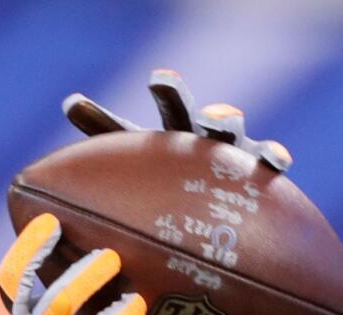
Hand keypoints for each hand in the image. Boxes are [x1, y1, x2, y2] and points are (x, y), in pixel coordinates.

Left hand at [62, 68, 293, 171]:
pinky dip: (272, 157)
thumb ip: (105, 130)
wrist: (221, 209)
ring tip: (213, 120)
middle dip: (176, 97)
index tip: (155, 77)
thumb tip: (68, 99)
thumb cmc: (173, 181)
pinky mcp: (258, 174)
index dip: (161, 90)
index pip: (166, 105)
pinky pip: (267, 162)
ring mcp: (231, 152)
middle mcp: (201, 134)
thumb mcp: (138, 158)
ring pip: (227, 130)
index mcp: (175, 130)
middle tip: (161, 81)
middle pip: (188, 111)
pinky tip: (275, 162)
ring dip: (221, 121)